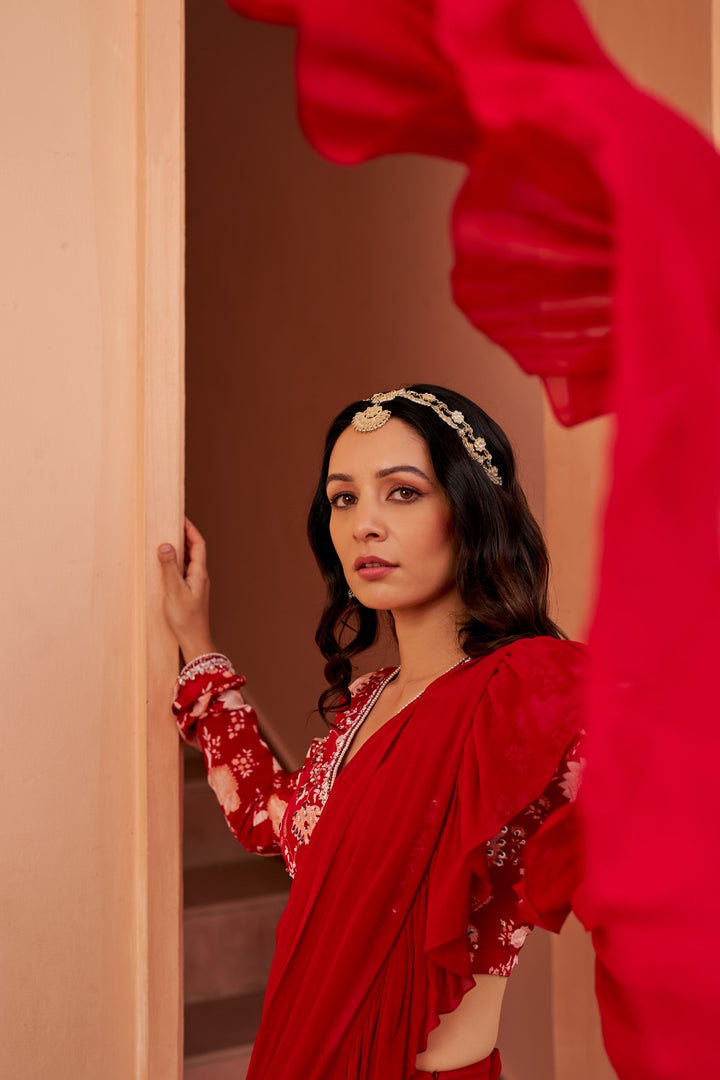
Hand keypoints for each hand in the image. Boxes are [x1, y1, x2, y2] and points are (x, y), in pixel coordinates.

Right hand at [157, 517, 216, 662]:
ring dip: (181, 549)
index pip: (198, 544)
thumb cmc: (186, 619)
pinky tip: (167, 566)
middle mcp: (200, 577)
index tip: (181, 517)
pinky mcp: (190, 593)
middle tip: (172, 524)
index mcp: (200, 573)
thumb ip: (169, 568)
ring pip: (190, 561)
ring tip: (168, 540)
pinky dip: (177, 563)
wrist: (194, 641)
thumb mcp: (174, 591)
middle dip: (185, 535)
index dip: (191, 529)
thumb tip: (165, 545)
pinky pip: (185, 571)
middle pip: (195, 550)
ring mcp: (196, 585)